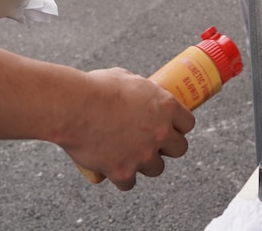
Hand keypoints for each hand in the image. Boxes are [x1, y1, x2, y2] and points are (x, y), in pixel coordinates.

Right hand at [61, 69, 194, 189]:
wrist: (72, 107)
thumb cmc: (95, 88)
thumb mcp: (127, 78)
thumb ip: (140, 90)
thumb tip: (140, 92)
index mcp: (166, 106)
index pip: (188, 123)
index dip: (179, 126)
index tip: (171, 127)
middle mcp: (160, 132)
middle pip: (180, 149)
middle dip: (168, 147)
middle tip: (153, 143)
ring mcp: (143, 154)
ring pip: (156, 169)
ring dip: (146, 164)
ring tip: (133, 156)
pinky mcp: (123, 171)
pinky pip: (129, 183)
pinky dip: (122, 178)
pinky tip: (116, 171)